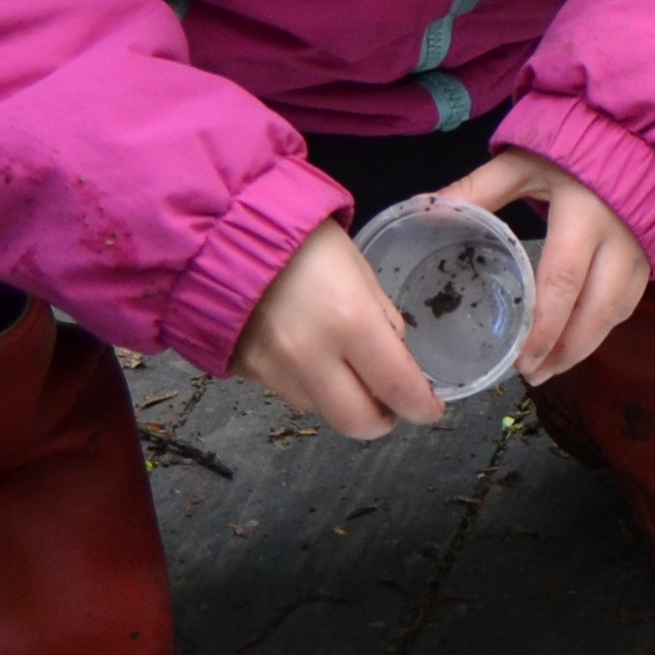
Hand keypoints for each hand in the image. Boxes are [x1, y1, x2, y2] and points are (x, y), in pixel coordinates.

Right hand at [232, 221, 441, 437]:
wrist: (223, 232)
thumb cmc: (302, 240)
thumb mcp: (359, 269)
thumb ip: (382, 318)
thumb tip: (398, 358)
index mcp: (349, 320)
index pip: (397, 387)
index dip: (421, 407)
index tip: (431, 409)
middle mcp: (310, 356)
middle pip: (356, 422)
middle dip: (382, 419)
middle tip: (392, 403)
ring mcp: (274, 370)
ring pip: (322, 410)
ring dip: (343, 400)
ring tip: (347, 369)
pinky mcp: (246, 373)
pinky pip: (290, 393)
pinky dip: (309, 385)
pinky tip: (310, 355)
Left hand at [443, 147, 648, 380]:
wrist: (635, 134)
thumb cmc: (573, 147)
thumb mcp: (522, 163)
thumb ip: (479, 189)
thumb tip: (425, 211)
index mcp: (582, 216)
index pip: (562, 284)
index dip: (544, 328)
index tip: (521, 360)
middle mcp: (618, 240)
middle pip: (595, 312)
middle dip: (565, 352)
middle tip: (533, 377)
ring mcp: (640, 252)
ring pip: (616, 315)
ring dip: (584, 348)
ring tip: (551, 369)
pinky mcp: (651, 258)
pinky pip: (629, 305)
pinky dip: (603, 328)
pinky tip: (579, 340)